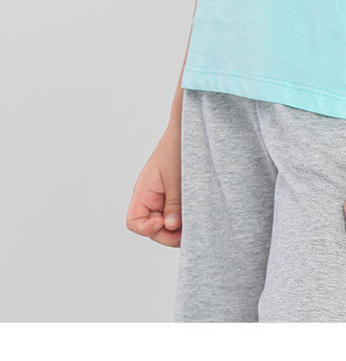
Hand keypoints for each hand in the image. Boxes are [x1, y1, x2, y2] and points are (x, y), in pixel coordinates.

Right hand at [125, 124, 182, 247]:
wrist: (189, 127)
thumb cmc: (178, 147)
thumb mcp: (176, 179)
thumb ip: (173, 205)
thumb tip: (171, 227)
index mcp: (144, 191)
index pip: (134, 222)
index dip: (147, 229)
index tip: (164, 224)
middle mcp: (150, 196)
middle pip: (152, 227)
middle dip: (168, 232)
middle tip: (186, 232)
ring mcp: (162, 195)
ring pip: (165, 221)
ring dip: (177, 226)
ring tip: (193, 222)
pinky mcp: (174, 193)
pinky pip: (175, 212)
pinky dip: (183, 216)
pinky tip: (195, 214)